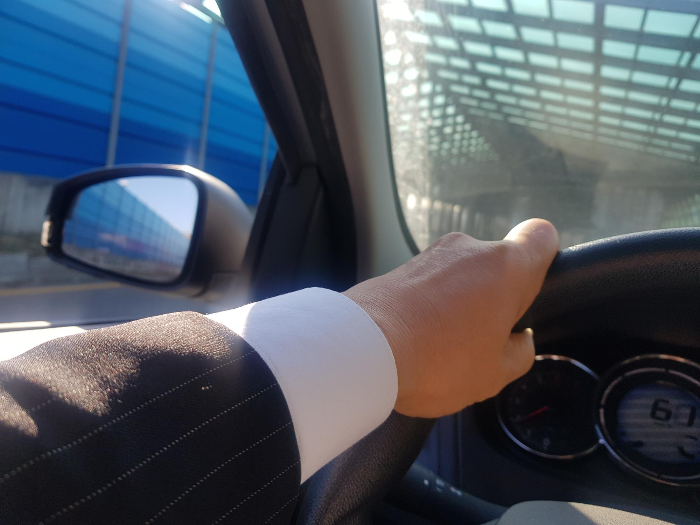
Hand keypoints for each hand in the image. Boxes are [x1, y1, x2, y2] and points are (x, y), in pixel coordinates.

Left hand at [343, 219, 558, 417]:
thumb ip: (518, 353)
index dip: (542, 260)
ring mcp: (430, 254)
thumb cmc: (440, 360)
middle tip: (480, 339)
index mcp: (506, 266)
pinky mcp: (398, 266)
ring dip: (458, 303)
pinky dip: (428, 305)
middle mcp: (469, 248)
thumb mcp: (495, 374)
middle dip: (493, 298)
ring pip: (460, 275)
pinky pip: (428, 284)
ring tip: (440, 346)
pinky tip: (415, 338)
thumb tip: (518, 340)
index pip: (541, 236)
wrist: (362, 350)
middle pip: (496, 265)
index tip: (527, 295)